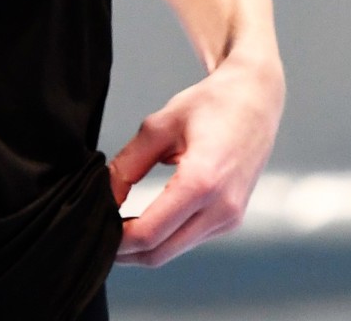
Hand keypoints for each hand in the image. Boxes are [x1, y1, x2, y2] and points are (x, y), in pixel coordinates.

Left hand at [107, 54, 284, 267]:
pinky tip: (145, 222)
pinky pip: (189, 239)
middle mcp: (221, 207)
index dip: (116, 239)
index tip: (93, 228)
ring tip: (116, 226)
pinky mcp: (232, 219)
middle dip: (125, 251)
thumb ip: (127, 165)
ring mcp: (230, 217)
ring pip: (173, 250)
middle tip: (97, 235)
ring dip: (144, 246)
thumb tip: (104, 198)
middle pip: (159, 253)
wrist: (257, 98)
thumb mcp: (159, 126)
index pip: (149, 233)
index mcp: (203, 181)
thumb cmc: (210, 104)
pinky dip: (164, 237)